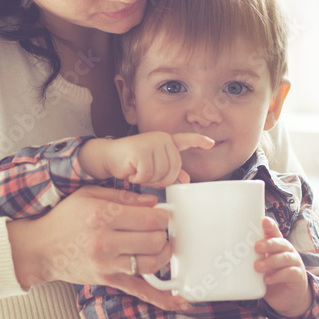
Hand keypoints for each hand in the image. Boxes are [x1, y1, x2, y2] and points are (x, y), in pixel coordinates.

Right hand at [6, 185, 189, 311]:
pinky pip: (140, 292)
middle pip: (154, 240)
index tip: (161, 214)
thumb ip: (122, 195)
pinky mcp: (108, 281)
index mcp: (102, 216)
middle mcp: (105, 242)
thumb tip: (153, 202)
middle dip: (163, 233)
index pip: (148, 217)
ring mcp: (107, 265)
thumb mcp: (88, 195)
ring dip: (163, 254)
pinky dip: (163, 298)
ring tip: (162, 247)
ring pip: (151, 263)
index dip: (162, 215)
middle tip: (160, 229)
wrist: (40, 248)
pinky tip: (180, 301)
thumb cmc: (64, 219)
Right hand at [79, 132, 213, 186]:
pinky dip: (138, 178)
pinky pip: (147, 174)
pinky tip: (131, 171)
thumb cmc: (130, 163)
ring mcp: (151, 142)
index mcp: (165, 141)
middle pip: (173, 169)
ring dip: (148, 180)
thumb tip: (186, 180)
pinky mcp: (140, 149)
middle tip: (145, 175)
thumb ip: (169, 172)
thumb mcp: (153, 168)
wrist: (107, 157)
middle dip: (160, 179)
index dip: (199, 141)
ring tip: (137, 171)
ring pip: (161, 174)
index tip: (211, 143)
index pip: (185, 139)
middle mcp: (161, 138)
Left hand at [254, 217, 310, 317]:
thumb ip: (251, 258)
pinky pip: (290, 273)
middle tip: (256, 247)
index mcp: (277, 246)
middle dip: (268, 243)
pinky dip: (277, 275)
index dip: (270, 226)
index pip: (275, 232)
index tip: (263, 220)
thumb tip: (228, 253)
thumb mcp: (261, 266)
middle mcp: (287, 252)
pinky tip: (267, 279)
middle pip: (281, 242)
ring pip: (285, 257)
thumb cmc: (271, 277)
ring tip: (258, 266)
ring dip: (271, 261)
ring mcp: (295, 264)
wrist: (288, 298)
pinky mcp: (297, 277)